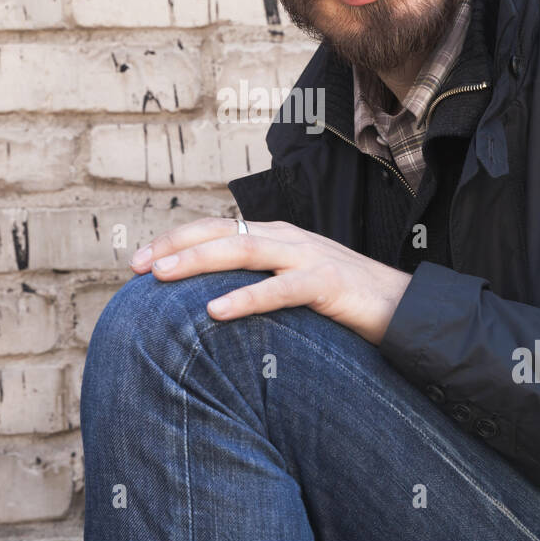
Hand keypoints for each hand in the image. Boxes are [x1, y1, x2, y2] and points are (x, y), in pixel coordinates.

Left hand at [129, 217, 412, 344]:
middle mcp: (287, 238)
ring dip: (197, 261)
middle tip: (135, 267)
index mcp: (276, 235)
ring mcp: (307, 257)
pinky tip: (216, 312)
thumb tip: (205, 302)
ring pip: (243, 250)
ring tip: (160, 276)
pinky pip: (281, 290)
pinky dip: (246, 299)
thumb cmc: (343, 301)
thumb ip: (257, 283)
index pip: (215, 229)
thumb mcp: (292, 284)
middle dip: (174, 246)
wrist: (404, 307)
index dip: (175, 240)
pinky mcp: (328, 284)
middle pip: (221, 233)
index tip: (136, 262)